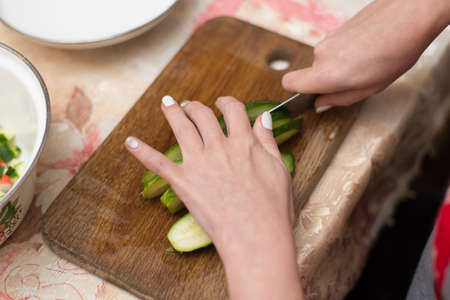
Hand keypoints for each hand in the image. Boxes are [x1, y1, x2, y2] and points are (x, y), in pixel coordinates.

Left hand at [125, 96, 302, 299]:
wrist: (255, 235)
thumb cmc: (271, 208)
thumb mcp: (278, 169)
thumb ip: (268, 141)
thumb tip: (263, 118)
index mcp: (244, 143)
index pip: (233, 111)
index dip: (227, 102)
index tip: (223, 102)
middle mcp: (219, 147)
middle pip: (203, 115)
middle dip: (195, 107)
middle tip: (190, 106)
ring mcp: (198, 163)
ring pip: (181, 128)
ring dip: (172, 112)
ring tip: (167, 103)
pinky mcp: (183, 181)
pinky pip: (158, 162)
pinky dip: (142, 151)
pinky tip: (130, 142)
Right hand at [282, 0, 449, 111]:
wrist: (410, 15)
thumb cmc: (395, 51)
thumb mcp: (369, 88)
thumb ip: (340, 99)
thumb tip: (321, 103)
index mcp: (325, 74)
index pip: (290, 83)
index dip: (297, 91)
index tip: (312, 95)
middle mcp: (321, 54)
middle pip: (313, 73)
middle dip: (329, 80)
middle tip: (356, 81)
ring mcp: (328, 38)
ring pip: (326, 60)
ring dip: (341, 65)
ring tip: (368, 63)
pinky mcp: (337, 28)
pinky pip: (336, 47)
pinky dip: (348, 52)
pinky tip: (369, 50)